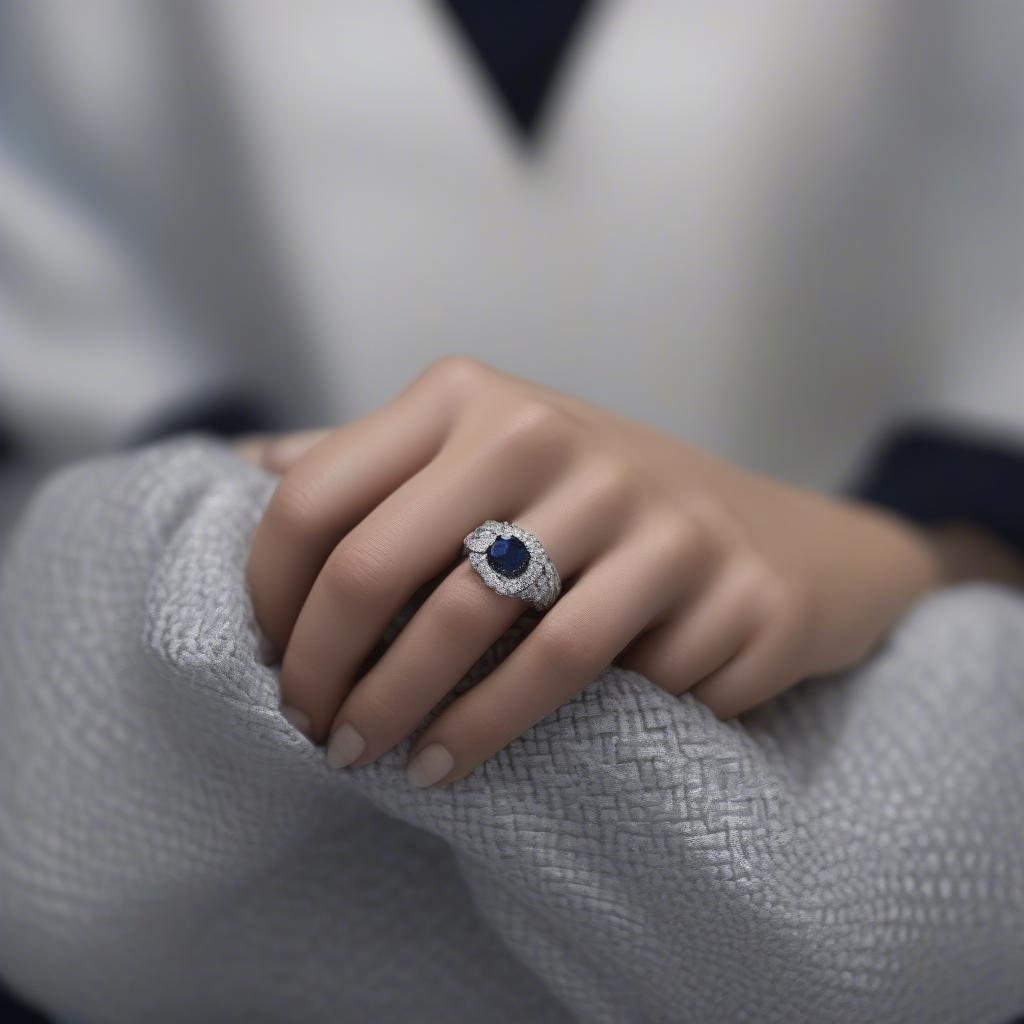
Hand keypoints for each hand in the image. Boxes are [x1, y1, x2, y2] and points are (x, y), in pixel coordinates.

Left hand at [235, 356, 948, 786]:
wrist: (774, 539)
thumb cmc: (598, 507)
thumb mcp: (488, 454)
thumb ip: (376, 459)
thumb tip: (248, 462)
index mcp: (474, 396)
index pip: (319, 493)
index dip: (272, 593)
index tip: (271, 660)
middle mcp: (552, 431)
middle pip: (381, 563)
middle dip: (324, 668)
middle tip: (314, 731)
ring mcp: (643, 502)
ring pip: (482, 627)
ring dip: (405, 711)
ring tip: (374, 760)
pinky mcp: (717, 578)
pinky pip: (588, 672)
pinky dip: (503, 729)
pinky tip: (457, 760)